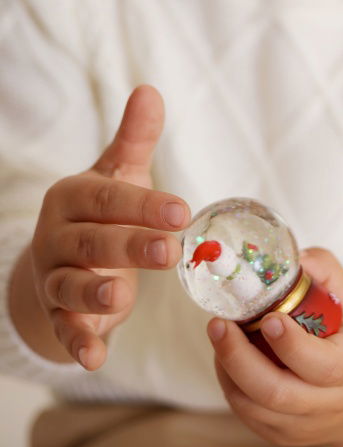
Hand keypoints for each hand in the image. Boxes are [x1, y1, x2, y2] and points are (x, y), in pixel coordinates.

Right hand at [29, 84, 190, 369]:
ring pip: (72, 286)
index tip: (183, 211)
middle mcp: (58, 236)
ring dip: (95, 294)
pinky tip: (95, 357)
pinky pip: (65, 329)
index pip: (109, 199)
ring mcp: (56, 277)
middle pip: (94, 242)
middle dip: (131, 246)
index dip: (144, 205)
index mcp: (73, 197)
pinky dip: (78, 343)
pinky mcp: (59, 314)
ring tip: (122, 299)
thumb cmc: (101, 210)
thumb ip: (134, 138)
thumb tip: (150, 89)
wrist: (61, 257)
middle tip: (171, 250)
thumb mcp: (118, 174)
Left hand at [207, 247, 342, 446]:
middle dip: (239, 358)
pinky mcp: (282, 435)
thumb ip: (327, 274)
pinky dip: (230, 384)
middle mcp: (328, 402)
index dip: (290, 344)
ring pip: (254, 407)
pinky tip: (226, 355)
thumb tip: (293, 256)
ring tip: (219, 333)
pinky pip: (247, 414)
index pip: (319, 365)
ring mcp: (303, 424)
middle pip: (275, 392)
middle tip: (219, 324)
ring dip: (228, 369)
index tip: (268, 318)